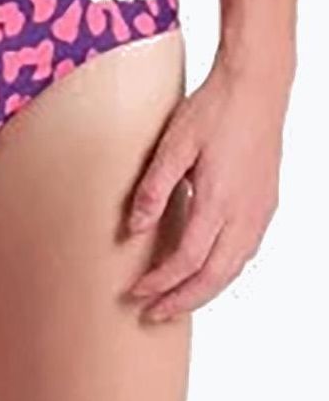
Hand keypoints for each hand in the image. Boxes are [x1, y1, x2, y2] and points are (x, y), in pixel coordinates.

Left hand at [124, 51, 289, 322]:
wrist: (258, 87)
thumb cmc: (215, 108)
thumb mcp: (174, 144)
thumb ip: (154, 188)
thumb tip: (134, 229)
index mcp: (219, 201)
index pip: (186, 261)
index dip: (159, 283)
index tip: (135, 292)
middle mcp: (245, 214)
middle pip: (213, 278)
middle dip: (181, 301)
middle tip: (153, 314)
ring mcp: (260, 211)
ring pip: (233, 269)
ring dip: (203, 291)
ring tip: (176, 300)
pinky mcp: (266, 204)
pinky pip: (245, 252)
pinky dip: (223, 271)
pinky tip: (207, 268)